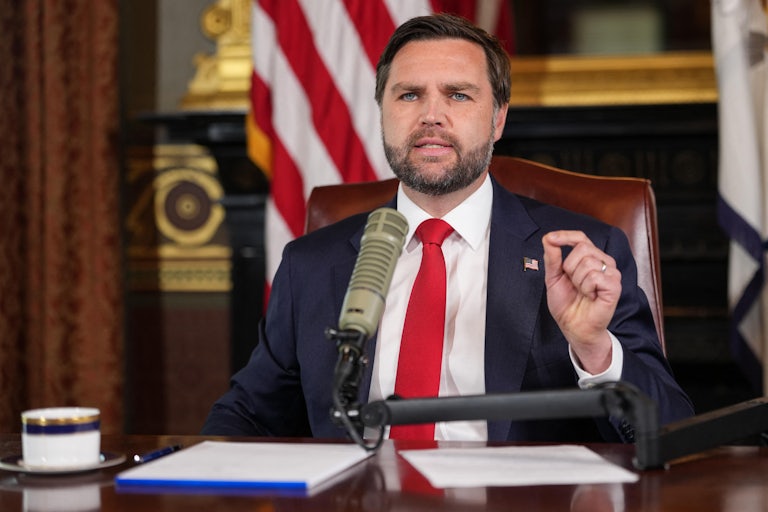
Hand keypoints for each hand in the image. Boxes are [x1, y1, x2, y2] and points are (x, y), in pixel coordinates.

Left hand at [542, 230, 621, 373]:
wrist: (573, 326)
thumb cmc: (566, 304)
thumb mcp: (553, 278)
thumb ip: (552, 258)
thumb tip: (548, 238)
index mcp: (590, 258)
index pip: (580, 237)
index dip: (566, 236)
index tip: (550, 239)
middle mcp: (603, 262)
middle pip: (582, 248)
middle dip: (569, 268)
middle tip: (573, 284)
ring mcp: (611, 273)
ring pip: (587, 263)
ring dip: (577, 281)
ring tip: (582, 292)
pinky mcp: (615, 285)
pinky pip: (594, 276)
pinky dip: (586, 288)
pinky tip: (591, 296)